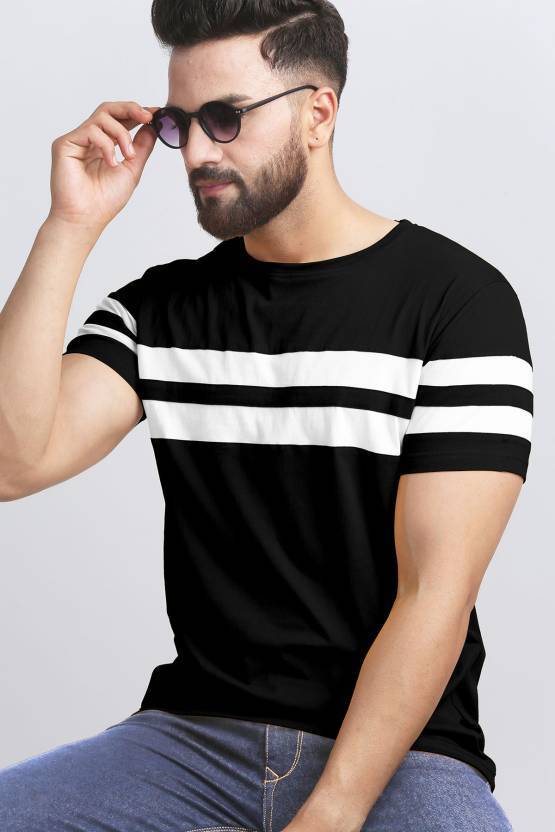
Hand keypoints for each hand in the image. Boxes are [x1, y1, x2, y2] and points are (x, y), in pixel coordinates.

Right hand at [48, 100, 159, 230]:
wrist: (86, 218)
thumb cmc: (105, 200)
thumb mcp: (132, 169)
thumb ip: (141, 146)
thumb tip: (153, 126)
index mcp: (104, 145)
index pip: (120, 120)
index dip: (137, 113)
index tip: (156, 113)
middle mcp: (89, 139)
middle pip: (108, 109)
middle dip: (131, 108)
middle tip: (148, 116)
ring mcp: (77, 140)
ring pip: (102, 116)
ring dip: (122, 134)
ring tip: (129, 156)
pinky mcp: (65, 143)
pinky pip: (91, 130)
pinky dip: (106, 145)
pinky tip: (111, 163)